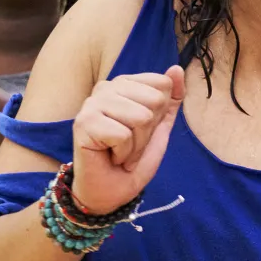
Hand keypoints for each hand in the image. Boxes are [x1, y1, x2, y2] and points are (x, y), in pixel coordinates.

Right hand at [70, 66, 185, 214]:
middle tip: (130, 145)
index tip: (141, 131)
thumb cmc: (130, 160)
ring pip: (141, 117)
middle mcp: (106, 88)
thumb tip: (177, 69)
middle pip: (155, 100)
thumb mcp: (159, 129)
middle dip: (149, 132)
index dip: (160, 115)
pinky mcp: (84, 122)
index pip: (162, 84)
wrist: (109, 192)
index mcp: (124, 85)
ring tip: (121, 152)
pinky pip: (123, 135)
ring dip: (136, 146)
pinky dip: (123, 154)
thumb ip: (170, 100)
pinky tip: (110, 157)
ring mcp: (92, 103)